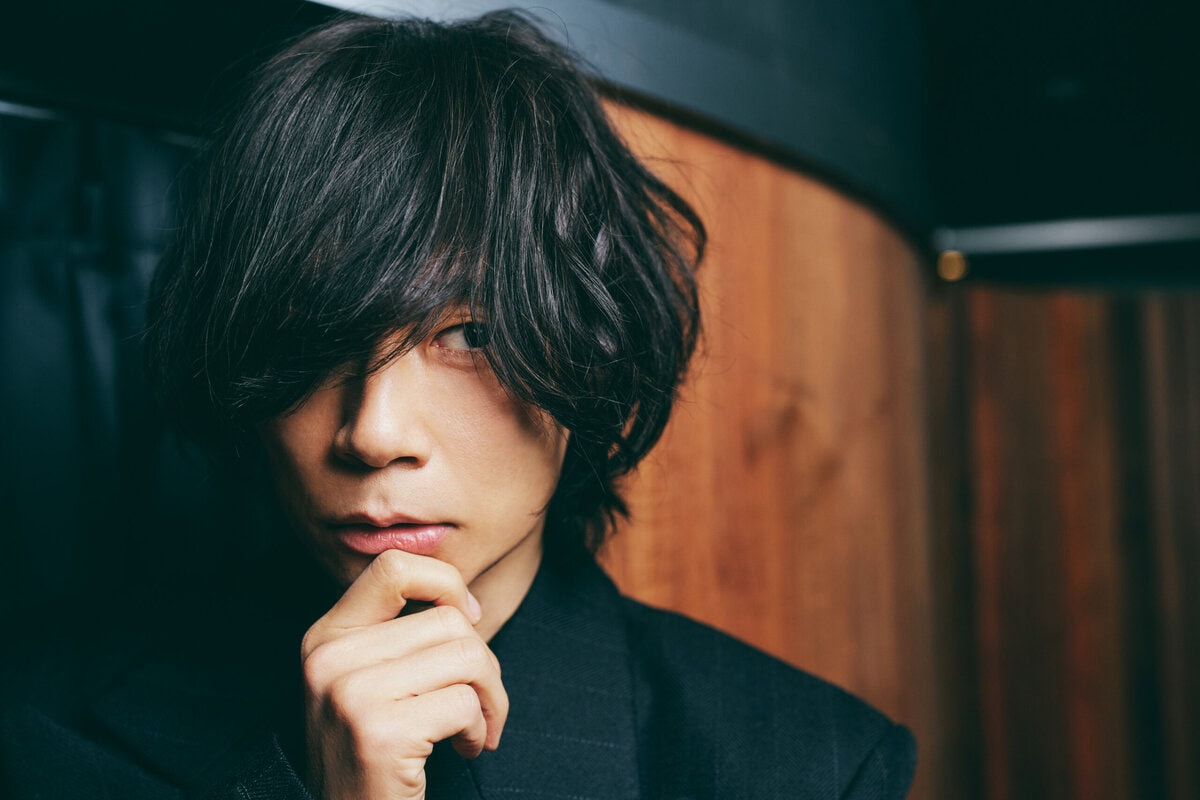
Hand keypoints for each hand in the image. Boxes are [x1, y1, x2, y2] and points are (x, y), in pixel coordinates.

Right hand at [300, 550, 507, 798]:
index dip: (446, 583)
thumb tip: (466, 600)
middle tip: (482, 702)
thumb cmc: (379, 753)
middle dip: (484, 663)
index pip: (394, 566)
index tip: (468, 621)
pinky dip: (480, 729)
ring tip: (476, 727)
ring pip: (467, 656)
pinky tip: (465, 750)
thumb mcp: (374, 682)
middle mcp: (330, 658)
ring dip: (490, 698)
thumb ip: (404, 634)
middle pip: (448, 619)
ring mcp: (350, 694)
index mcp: (327, 636)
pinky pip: (465, 703)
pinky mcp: (380, 732)